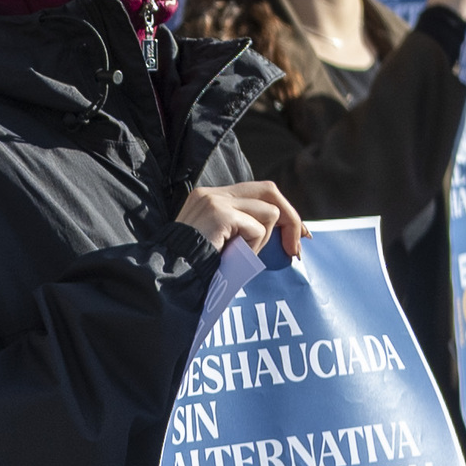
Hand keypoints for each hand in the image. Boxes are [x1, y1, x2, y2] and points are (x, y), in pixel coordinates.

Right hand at [177, 179, 304, 258]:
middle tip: (296, 246)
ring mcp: (216, 202)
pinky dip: (253, 247)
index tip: (298, 234)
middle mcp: (213, 193)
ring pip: (268, 213)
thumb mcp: (219, 238)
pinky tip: (234, 256)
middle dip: (290, 217)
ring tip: (242, 255)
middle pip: (269, 190)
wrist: (168, 275)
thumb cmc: (193, 266)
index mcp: (211, 197)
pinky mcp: (221, 215)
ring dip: (263, 240)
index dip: (283, 209)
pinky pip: (257, 229)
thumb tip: (280, 230)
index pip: (258, 191)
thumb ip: (239, 226)